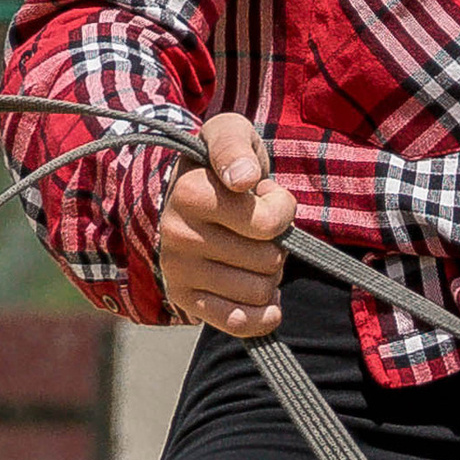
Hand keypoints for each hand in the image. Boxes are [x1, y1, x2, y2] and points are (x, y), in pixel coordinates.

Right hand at [159, 116, 295, 337]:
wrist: (185, 194)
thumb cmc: (220, 164)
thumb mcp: (230, 135)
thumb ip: (236, 146)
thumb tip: (243, 180)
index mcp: (190, 193)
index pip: (269, 223)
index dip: (281, 209)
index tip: (266, 195)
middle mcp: (177, 235)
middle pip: (269, 260)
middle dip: (277, 244)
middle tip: (258, 229)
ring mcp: (178, 270)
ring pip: (260, 292)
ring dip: (269, 275)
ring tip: (251, 252)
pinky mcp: (185, 299)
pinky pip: (238, 324)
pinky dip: (262, 316)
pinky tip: (265, 300)